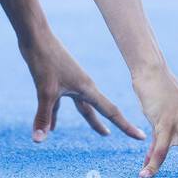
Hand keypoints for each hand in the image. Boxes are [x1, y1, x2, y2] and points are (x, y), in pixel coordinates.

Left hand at [20, 32, 144, 142]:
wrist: (36, 35)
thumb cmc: (44, 59)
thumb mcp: (45, 91)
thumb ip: (43, 117)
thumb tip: (37, 141)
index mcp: (87, 89)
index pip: (111, 112)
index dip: (126, 126)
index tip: (141, 137)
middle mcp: (82, 86)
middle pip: (99, 110)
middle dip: (109, 124)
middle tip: (128, 136)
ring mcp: (70, 82)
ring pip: (82, 106)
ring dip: (90, 119)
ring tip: (102, 133)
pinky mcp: (57, 79)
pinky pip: (62, 103)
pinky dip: (58, 115)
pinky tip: (53, 127)